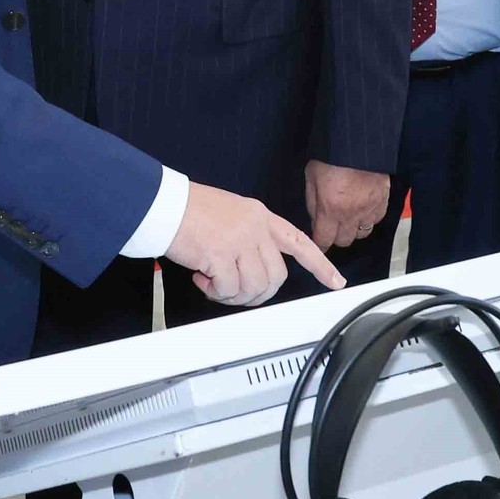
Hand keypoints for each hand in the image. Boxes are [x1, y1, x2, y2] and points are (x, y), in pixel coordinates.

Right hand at [167, 182, 344, 307]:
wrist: (164, 203)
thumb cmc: (189, 210)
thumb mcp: (231, 214)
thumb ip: (250, 237)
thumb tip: (254, 271)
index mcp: (260, 216)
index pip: (298, 242)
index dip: (319, 265)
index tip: (335, 280)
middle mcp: (255, 227)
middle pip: (276, 277)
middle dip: (258, 293)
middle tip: (234, 290)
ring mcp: (240, 240)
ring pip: (254, 287)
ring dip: (232, 294)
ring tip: (213, 282)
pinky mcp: (221, 254)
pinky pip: (229, 289)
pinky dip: (214, 291)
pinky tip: (201, 277)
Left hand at [304, 162, 389, 251]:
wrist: (357, 141)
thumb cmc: (330, 156)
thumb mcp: (311, 177)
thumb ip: (313, 202)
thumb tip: (316, 220)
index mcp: (330, 209)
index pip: (325, 240)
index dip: (320, 245)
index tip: (319, 244)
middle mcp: (351, 214)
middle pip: (344, 241)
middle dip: (336, 236)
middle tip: (333, 226)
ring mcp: (369, 208)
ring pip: (362, 233)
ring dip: (354, 229)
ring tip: (349, 218)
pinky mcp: (383, 200)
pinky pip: (376, 220)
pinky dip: (369, 218)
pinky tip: (363, 209)